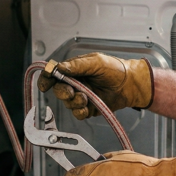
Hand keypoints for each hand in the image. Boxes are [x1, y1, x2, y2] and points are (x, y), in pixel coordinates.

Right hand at [37, 53, 153, 119]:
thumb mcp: (95, 62)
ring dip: (75, 102)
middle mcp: (76, 83)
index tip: (45, 84)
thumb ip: (76, 65)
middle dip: (62, 93)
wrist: (131, 84)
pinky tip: (88, 107)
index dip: (46, 79)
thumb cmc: (116, 69)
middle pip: (58, 90)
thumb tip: (59, 67)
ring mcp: (81, 96)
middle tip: (72, 92)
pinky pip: (78, 114)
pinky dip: (81, 111)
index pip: (54, 74)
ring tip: (86, 97)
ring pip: (68, 104)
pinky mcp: (88, 108)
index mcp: (74, 70)